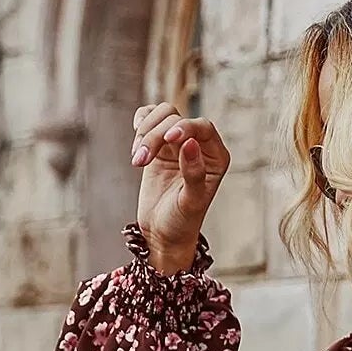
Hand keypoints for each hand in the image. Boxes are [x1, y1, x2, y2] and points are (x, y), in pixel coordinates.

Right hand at [130, 102, 231, 272]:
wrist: (163, 234)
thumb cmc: (181, 223)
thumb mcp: (190, 203)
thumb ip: (194, 174)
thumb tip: (190, 143)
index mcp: (216, 158)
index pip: (202, 127)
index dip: (185, 127)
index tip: (168, 139)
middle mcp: (199, 146)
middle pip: (175, 119)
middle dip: (155, 136)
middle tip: (140, 161)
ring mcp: (178, 143)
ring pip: (160, 116)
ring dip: (144, 133)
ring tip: (137, 161)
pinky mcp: (159, 145)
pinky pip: (149, 119)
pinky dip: (140, 124)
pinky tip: (136, 144)